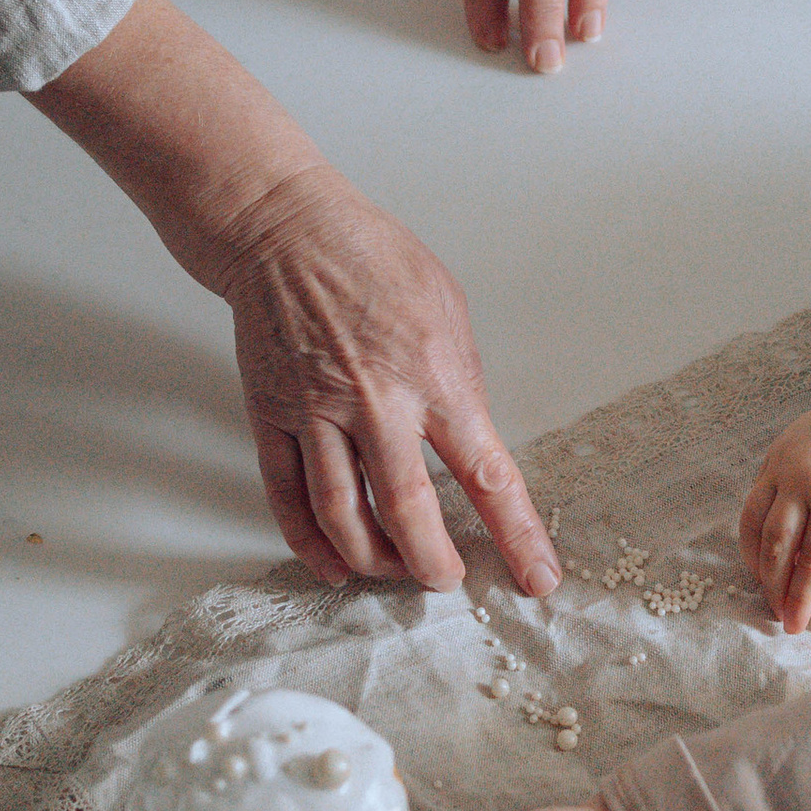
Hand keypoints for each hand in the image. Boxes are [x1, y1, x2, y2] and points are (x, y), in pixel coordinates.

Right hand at [213, 162, 558, 593]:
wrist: (287, 231)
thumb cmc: (373, 261)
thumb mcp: (448, 311)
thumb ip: (459, 384)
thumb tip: (469, 445)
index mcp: (437, 376)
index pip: (487, 475)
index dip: (516, 535)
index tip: (537, 577)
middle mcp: (378, 402)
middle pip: (408, 512)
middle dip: (432, 563)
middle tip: (447, 580)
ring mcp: (318, 412)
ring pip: (342, 515)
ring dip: (372, 560)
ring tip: (395, 573)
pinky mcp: (273, 415)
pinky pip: (288, 498)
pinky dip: (310, 541)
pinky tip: (332, 563)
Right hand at [740, 353, 810, 633]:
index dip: (801, 599)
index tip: (796, 626)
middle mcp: (802, 478)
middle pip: (777, 547)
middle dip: (775, 586)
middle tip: (780, 614)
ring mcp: (784, 461)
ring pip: (756, 522)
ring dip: (757, 560)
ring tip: (767, 585)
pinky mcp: (776, 450)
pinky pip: (756, 497)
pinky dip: (755, 528)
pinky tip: (764, 549)